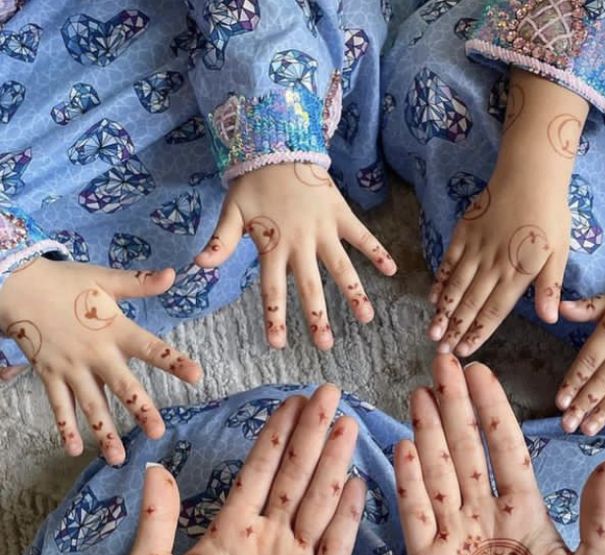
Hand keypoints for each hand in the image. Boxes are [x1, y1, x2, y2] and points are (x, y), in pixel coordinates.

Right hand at [0, 258, 201, 463]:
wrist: (16, 285)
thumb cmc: (66, 283)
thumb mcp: (104, 279)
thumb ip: (140, 283)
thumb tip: (173, 275)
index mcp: (115, 329)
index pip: (150, 348)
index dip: (173, 361)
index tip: (197, 375)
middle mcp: (95, 353)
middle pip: (122, 385)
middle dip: (140, 410)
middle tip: (157, 432)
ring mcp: (71, 367)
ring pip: (90, 404)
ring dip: (104, 431)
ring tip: (118, 457)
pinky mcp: (50, 375)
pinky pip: (59, 406)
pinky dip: (65, 428)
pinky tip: (76, 450)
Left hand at [123, 385, 364, 554]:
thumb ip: (157, 521)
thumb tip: (155, 469)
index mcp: (231, 529)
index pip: (259, 471)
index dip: (276, 435)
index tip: (291, 400)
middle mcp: (269, 538)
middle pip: (296, 476)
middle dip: (312, 434)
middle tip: (328, 393)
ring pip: (320, 502)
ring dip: (333, 463)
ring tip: (346, 424)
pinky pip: (337, 549)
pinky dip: (348, 518)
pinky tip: (357, 484)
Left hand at [195, 162, 396, 349]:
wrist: (276, 143)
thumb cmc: (253, 183)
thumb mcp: (232, 211)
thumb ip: (222, 241)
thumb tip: (199, 264)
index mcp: (273, 246)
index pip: (272, 290)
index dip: (274, 317)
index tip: (278, 344)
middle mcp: (300, 242)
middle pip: (309, 286)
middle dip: (317, 317)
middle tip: (325, 346)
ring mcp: (322, 229)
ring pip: (340, 266)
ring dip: (354, 292)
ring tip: (366, 318)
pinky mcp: (339, 214)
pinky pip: (361, 235)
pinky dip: (376, 250)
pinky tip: (391, 270)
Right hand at [395, 355, 604, 554]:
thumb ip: (598, 515)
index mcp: (525, 513)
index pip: (504, 449)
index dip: (491, 410)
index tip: (480, 371)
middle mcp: (484, 518)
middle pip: (464, 451)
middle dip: (454, 406)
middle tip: (441, 360)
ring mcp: (454, 539)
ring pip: (437, 473)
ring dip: (429, 433)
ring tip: (421, 392)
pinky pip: (416, 515)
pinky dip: (410, 482)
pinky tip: (407, 446)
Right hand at [427, 69, 588, 357]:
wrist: (530, 172)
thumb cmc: (550, 214)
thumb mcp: (560, 251)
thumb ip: (549, 286)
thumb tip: (550, 318)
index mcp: (518, 272)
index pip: (495, 310)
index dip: (479, 332)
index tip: (465, 351)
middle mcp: (493, 264)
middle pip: (471, 303)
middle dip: (455, 329)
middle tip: (441, 351)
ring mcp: (476, 248)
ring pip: (456, 286)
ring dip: (443, 312)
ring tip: (432, 333)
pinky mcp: (464, 233)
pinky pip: (449, 262)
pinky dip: (439, 281)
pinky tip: (432, 298)